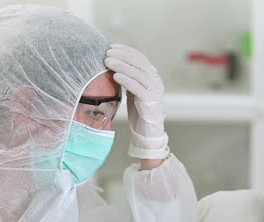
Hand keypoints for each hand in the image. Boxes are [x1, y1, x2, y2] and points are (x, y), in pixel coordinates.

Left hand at [104, 44, 168, 160]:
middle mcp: (155, 81)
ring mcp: (155, 92)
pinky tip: (116, 76)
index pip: (140, 58)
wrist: (148, 132)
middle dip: (122, 56)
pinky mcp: (151, 102)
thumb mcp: (133, 90)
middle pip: (139, 63)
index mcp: (152, 76)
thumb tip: (111, 63)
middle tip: (107, 52)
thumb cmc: (139, 111)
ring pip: (138, 74)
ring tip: (108, 61)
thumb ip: (128, 77)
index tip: (112, 46)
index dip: (126, 50)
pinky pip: (138, 88)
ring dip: (122, 66)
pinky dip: (127, 80)